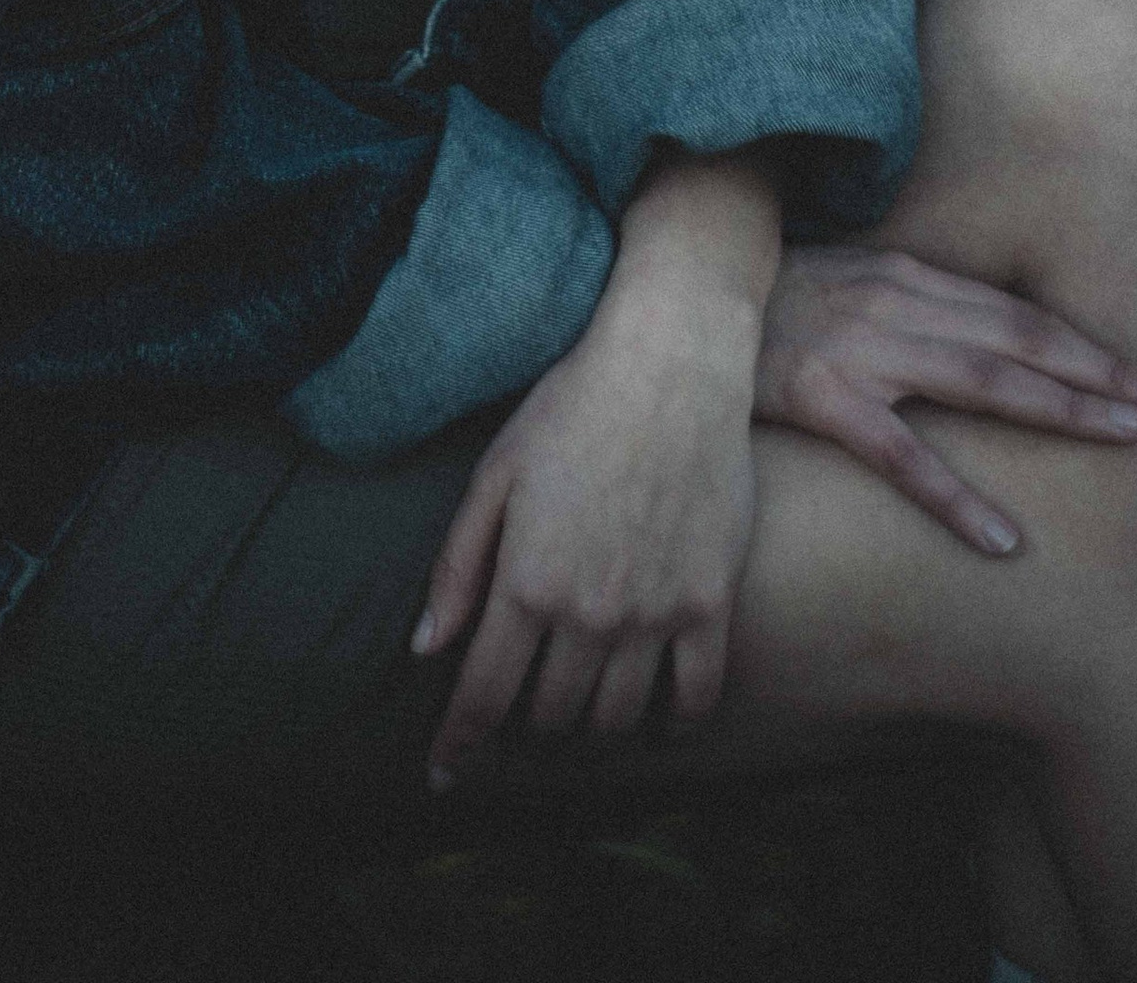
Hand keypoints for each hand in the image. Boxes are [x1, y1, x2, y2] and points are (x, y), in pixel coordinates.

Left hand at [411, 253, 759, 789]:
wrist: (672, 363)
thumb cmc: (573, 406)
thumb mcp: (496, 474)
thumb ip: (458, 566)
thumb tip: (427, 648)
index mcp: (526, 582)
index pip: (483, 694)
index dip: (459, 743)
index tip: (443, 772)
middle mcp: (589, 613)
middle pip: (549, 714)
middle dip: (524, 723)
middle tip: (520, 706)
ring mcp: (654, 615)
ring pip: (616, 718)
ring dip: (590, 725)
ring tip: (579, 705)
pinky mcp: (710, 604)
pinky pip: (695, 698)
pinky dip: (672, 722)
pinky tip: (657, 718)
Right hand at [753, 242, 1136, 555]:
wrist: (672, 297)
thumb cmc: (760, 306)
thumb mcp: (843, 291)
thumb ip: (905, 313)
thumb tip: (973, 348)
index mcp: (905, 279)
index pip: (1017, 315)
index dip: (1089, 347)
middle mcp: (894, 304)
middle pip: (1020, 341)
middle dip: (1104, 374)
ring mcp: (858, 348)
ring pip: (982, 381)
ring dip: (1062, 408)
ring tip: (1127, 441)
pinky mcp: (817, 396)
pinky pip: (900, 454)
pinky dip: (957, 498)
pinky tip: (1005, 540)